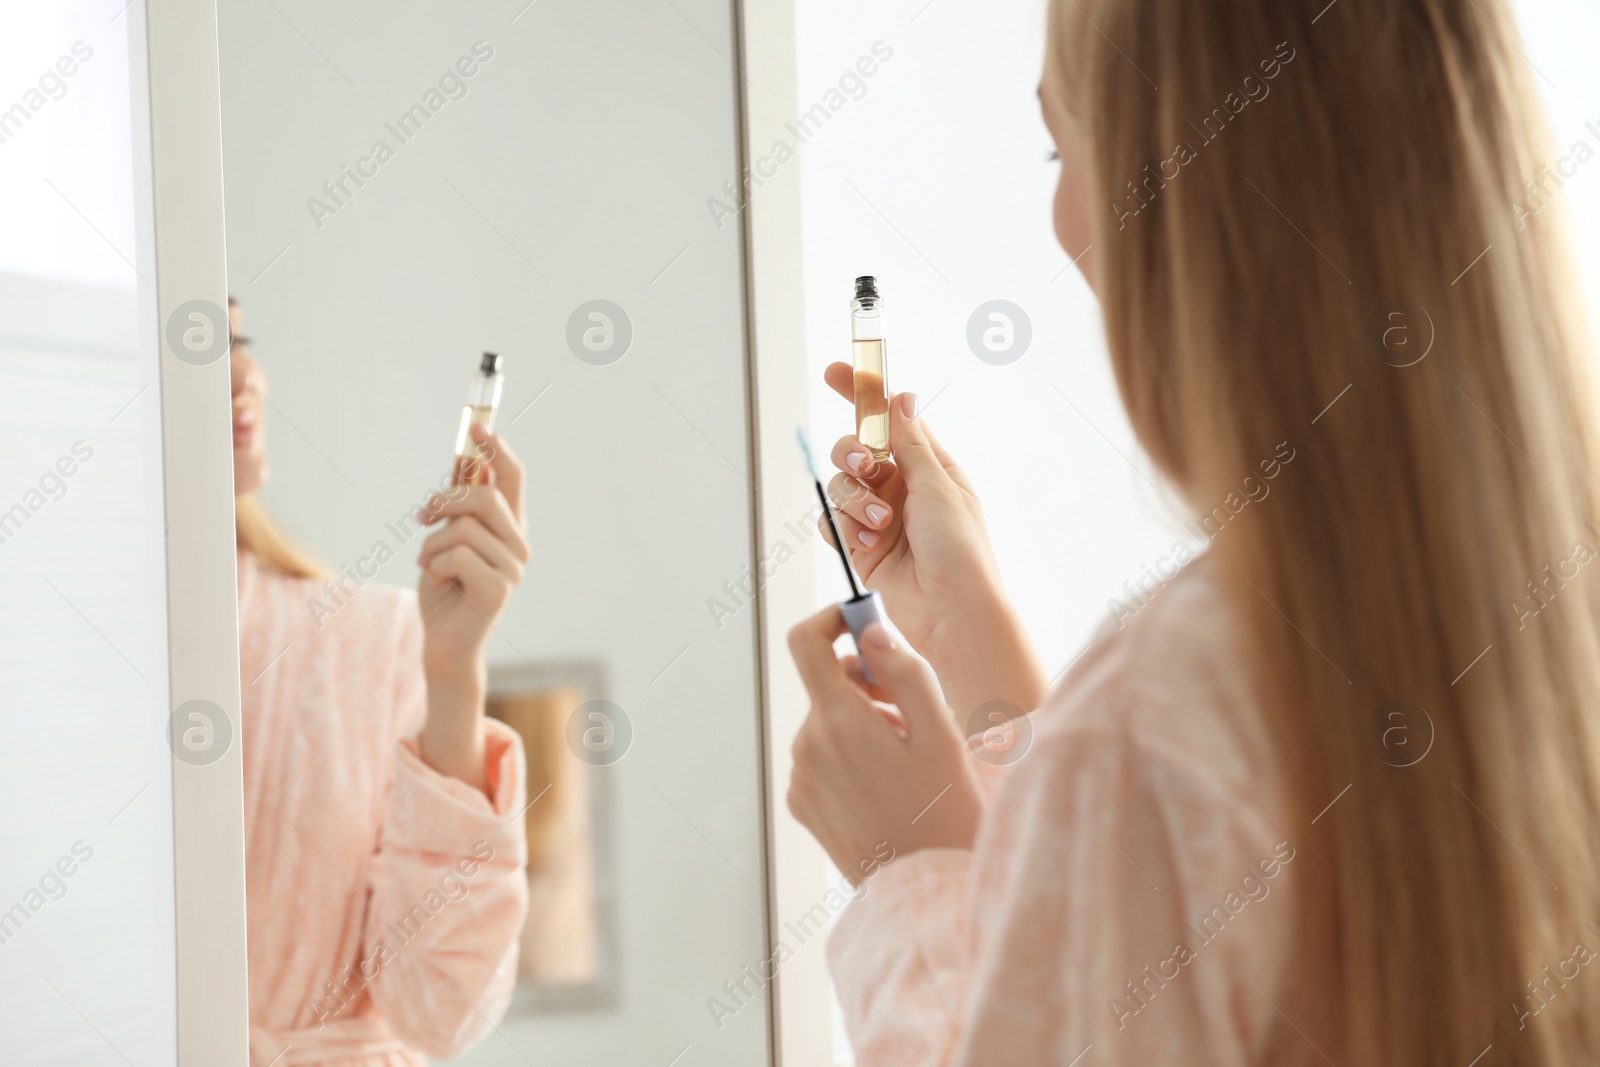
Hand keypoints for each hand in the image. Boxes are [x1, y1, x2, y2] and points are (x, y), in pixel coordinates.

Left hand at [414, 423, 528, 790]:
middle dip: (445, 500)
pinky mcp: (498, 590)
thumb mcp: (447, 538)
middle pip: (484, 495)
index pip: (513, 477)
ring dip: (432, 543)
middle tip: (423, 516)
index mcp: (510, 528)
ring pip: (463, 526)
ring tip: (429, 563)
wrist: (443, 644)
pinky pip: (456, 555)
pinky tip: (438, 582)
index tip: (476, 425)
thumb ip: (459, 506)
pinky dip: (434, 565)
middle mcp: (519, 545)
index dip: (496, 447)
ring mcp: (513, 569)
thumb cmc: (445, 590)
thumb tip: (464, 459)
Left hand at [787, 606, 981, 879]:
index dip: (831, 620)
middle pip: (826, 685)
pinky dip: (850, 756)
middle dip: (866, 684)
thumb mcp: (939, 733)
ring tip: (906, 759)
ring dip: (862, 724)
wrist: (926, 890)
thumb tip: (870, 632)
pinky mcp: (803, 805)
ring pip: (828, 722)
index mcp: (837, 721)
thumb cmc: (944, 812)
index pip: (804, 641)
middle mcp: (807, 746)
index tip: (862, 625)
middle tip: (911, 712)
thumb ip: (904, 672)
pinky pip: (822, 758)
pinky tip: (886, 786)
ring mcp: (801, 778)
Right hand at [820, 364, 1046, 717]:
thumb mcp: (938, 487)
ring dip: (854, 500)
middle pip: (855, 450)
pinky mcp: (861, 546)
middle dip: (852, 455)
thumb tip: (901, 397)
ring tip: (879, 523)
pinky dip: (843, 527)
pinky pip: (832, 521)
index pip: (889, 419)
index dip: (863, 394)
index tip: (837, 372)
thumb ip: (911, 443)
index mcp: (928, 467)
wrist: (951, 611)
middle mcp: (901, 488)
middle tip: (866, 468)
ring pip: (840, 486)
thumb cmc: (960, 551)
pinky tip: (867, 541)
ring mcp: (879, 516)